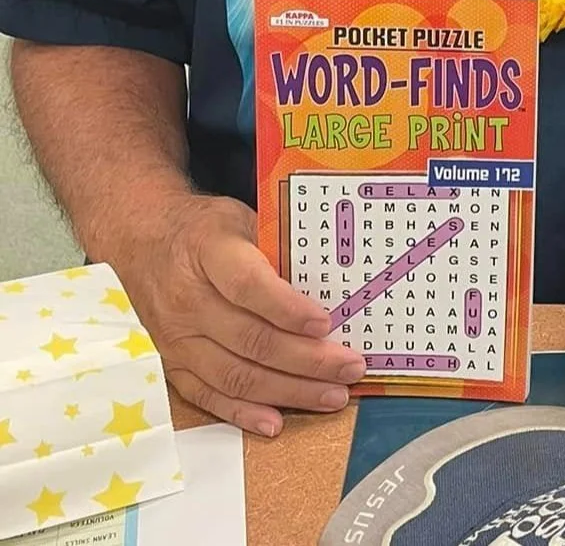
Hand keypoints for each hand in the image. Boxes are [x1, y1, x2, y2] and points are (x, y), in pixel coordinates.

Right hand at [106, 193, 363, 435]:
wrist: (137, 243)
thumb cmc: (202, 229)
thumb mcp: (238, 218)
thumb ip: (276, 245)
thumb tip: (328, 278)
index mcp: (208, 252)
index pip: (248, 286)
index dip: (287, 309)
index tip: (325, 324)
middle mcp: (187, 301)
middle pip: (250, 339)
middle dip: (307, 359)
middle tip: (349, 367)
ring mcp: (176, 339)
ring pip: (235, 375)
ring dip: (288, 391)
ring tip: (331, 397)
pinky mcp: (171, 365)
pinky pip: (207, 396)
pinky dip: (242, 413)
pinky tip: (275, 422)